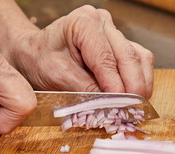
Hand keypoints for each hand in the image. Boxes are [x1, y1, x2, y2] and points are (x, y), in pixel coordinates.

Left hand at [7, 5, 153, 97]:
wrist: (34, 53)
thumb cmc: (40, 60)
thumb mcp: (57, 76)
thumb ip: (85, 88)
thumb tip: (110, 103)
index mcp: (82, 23)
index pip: (106, 58)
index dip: (116, 85)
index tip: (121, 106)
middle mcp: (101, 22)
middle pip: (129, 56)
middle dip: (134, 87)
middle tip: (133, 110)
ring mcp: (112, 31)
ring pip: (139, 57)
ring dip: (140, 83)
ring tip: (135, 106)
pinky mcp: (117, 42)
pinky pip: (138, 59)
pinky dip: (138, 79)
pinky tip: (133, 94)